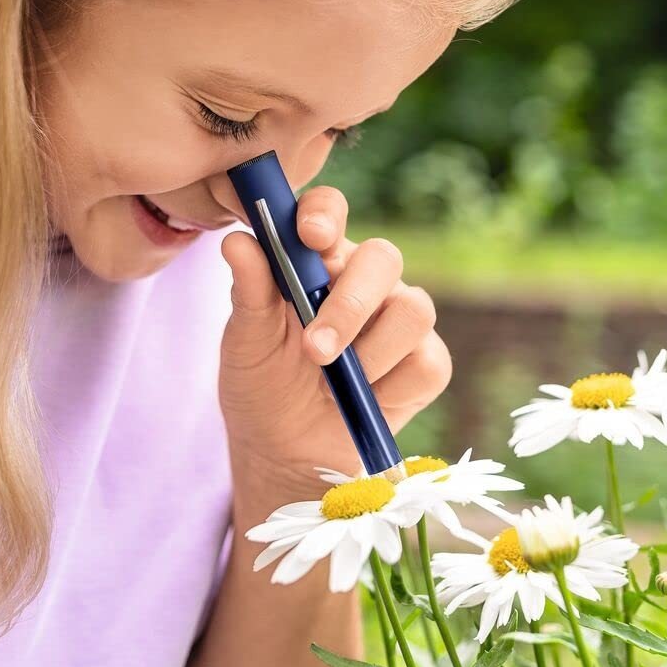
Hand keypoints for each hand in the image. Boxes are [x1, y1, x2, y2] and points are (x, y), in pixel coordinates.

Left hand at [219, 185, 452, 498]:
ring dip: (369, 354)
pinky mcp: (426, 363)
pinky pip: (428, 362)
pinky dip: (393, 389)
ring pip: (414, 310)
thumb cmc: (262, 383)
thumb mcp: (246, 341)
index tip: (309, 235)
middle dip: (351, 304)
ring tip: (331, 383)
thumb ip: (249, 291)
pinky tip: (363, 401)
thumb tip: (237, 242)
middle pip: (384, 257)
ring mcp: (400, 319)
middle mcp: (366, 279)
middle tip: (314, 349)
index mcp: (318, 260)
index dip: (325, 215)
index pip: (329, 213)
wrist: (284, 453)